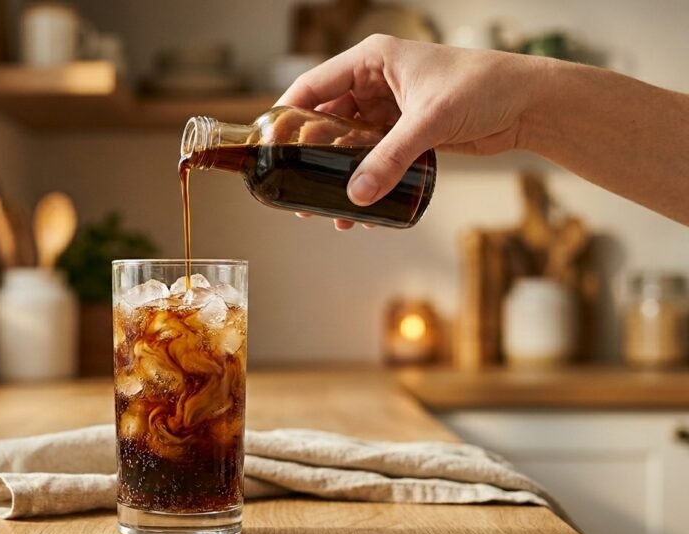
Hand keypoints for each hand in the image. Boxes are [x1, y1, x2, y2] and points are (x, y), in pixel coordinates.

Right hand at [277, 35, 545, 229]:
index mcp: (371, 60)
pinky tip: (357, 207)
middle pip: (326, 119)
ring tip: (323, 208)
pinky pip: (373, 157)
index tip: (269, 147)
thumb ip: (390, 159)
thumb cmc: (484, 87)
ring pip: (348, 143)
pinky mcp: (405, 131)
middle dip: (311, 156)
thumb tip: (357, 197)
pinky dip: (363, 179)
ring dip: (337, 174)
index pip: (313, 85)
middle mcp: (374, 81)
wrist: (529, 103)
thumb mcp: (429, 121)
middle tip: (295, 188)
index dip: (288, 115)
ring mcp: (389, 108)